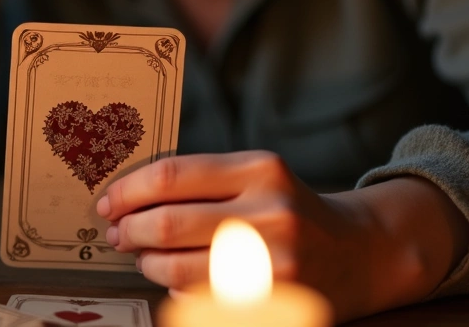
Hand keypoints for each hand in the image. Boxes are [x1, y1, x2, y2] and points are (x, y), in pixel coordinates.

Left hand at [97, 151, 467, 321]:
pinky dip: (176, 289)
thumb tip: (126, 196)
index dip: (127, 191)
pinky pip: (200, 297)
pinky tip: (176, 280)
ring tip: (144, 257)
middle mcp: (271, 211)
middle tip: (118, 234)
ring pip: (177, 266)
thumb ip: (200, 180)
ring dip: (147, 263)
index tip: (107, 202)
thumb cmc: (291, 210)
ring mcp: (275, 259)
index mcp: (260, 169)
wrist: (361, 252)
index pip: (171, 176)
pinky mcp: (275, 298)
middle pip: (167, 222)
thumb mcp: (257, 177)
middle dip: (130, 230)